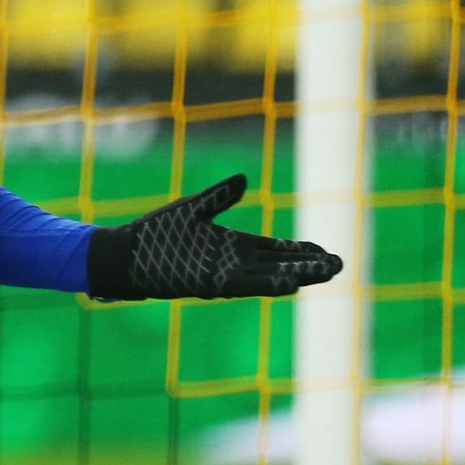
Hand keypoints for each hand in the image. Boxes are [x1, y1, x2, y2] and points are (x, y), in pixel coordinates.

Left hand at [86, 174, 342, 299]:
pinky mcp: (209, 284)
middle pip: (279, 265)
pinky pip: (245, 285)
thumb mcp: (192, 210)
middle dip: (308, 266)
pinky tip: (290, 282)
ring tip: (328, 273)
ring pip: (269, 277)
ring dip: (297, 276)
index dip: (300, 252)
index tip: (327, 252)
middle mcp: (232, 263)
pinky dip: (268, 284)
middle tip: (340, 265)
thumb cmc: (154, 235)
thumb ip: (219, 197)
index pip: (274, 250)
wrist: (123, 255)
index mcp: (231, 246)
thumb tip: (244, 179)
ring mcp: (222, 275)